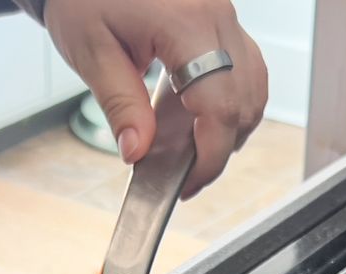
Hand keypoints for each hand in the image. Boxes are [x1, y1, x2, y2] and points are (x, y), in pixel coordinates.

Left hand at [43, 0, 267, 198]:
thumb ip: (121, 106)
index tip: (189, 184)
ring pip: (253, 85)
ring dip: (230, 124)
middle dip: (221, 148)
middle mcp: (217, 15)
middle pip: (245, 100)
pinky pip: (244, 65)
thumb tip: (139, 153)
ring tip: (191, 149)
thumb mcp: (92, 53)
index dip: (211, 157)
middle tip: (185, 175)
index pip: (220, 108)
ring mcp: (224, 12)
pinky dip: (229, 98)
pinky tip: (197, 115)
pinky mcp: (220, 15)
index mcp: (186, 23)